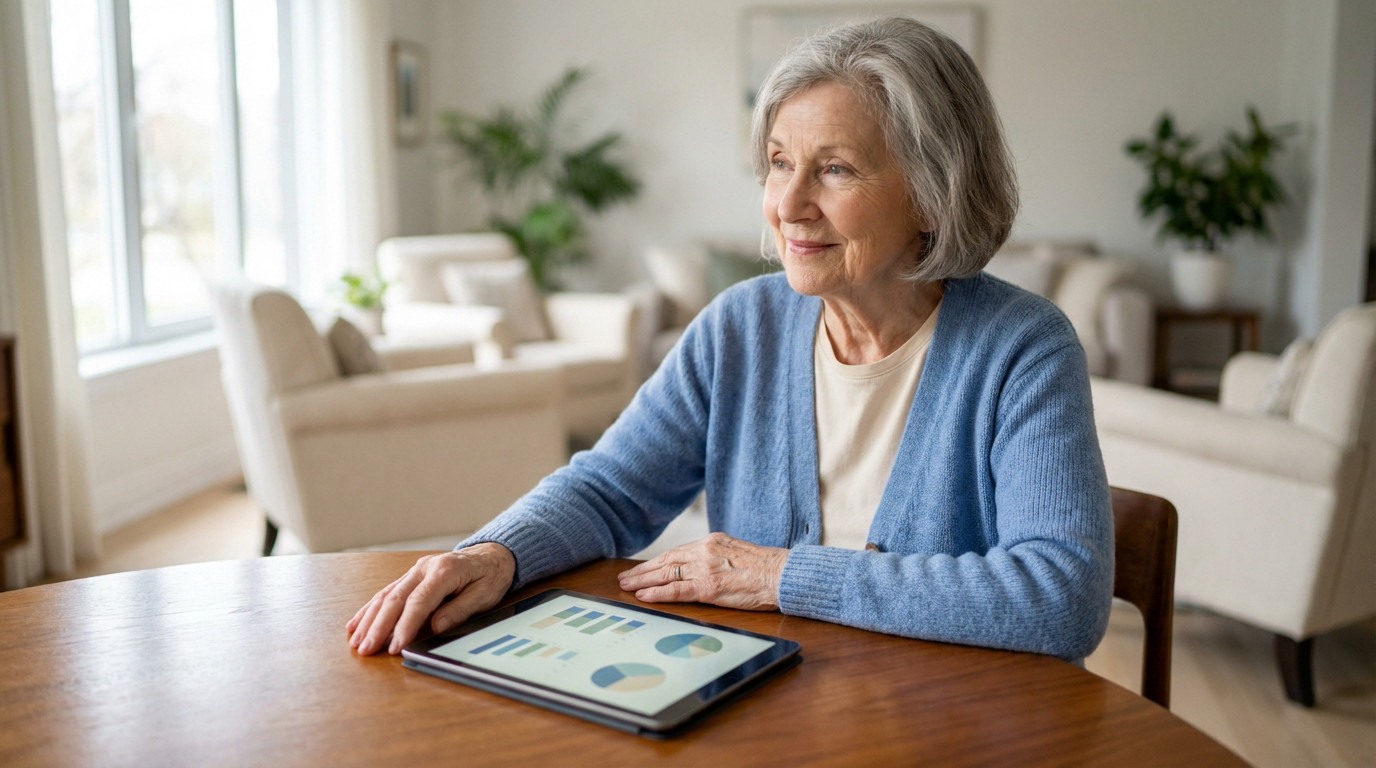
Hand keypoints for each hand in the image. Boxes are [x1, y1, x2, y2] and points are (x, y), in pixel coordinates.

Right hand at [347, 542, 515, 655]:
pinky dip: (370, 609)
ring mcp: (415, 571)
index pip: (419, 601)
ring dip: (369, 620)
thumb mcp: (485, 594)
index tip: (395, 647)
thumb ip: (460, 609)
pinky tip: (356, 624)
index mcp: (444, 571)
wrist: (492, 554)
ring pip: (386, 595)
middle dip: (378, 626)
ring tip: (356, 642)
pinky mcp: (411, 576)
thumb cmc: (491, 575)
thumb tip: (435, 626)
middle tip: (367, 649)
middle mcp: (425, 568)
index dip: (405, 626)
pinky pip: (387, 593)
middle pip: (396, 599)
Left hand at [617, 532, 787, 610]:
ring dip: (643, 581)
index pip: (677, 553)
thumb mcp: (738, 553)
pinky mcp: (709, 587)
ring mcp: (705, 568)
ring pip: (666, 574)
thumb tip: (704, 566)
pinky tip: (643, 596)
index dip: (657, 562)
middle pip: (666, 561)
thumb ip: (718, 557)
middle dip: (643, 571)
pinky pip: (676, 591)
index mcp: (712, 542)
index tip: (643, 569)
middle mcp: (705, 551)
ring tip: (627, 587)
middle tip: (624, 578)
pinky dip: (658, 593)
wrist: (782, 574)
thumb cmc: (766, 568)